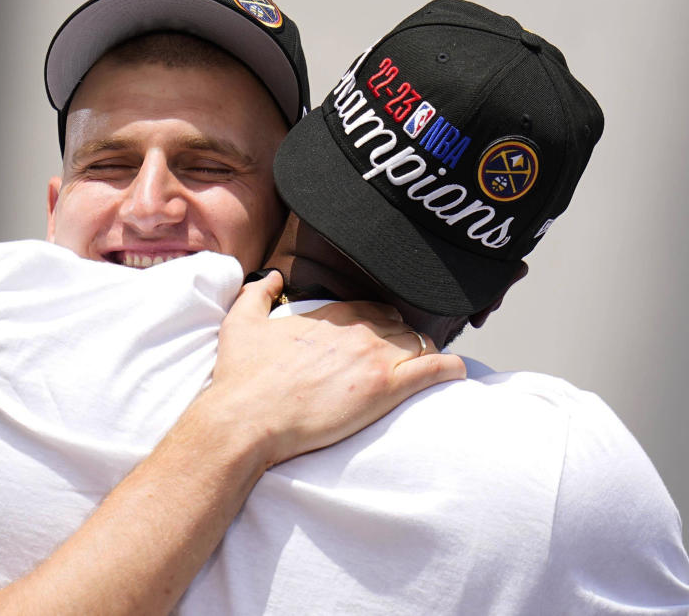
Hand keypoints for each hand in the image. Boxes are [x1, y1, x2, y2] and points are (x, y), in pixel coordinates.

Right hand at [204, 271, 465, 467]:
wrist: (246, 418)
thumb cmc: (241, 377)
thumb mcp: (240, 323)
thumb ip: (257, 293)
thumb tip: (271, 277)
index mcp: (330, 315)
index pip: (374, 309)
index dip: (381, 323)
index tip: (380, 338)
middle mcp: (357, 330)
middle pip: (401, 327)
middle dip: (404, 341)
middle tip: (401, 360)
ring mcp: (375, 358)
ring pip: (421, 345)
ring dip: (425, 355)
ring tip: (427, 370)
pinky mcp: (386, 389)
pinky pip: (436, 370)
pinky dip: (451, 369)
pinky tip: (457, 373)